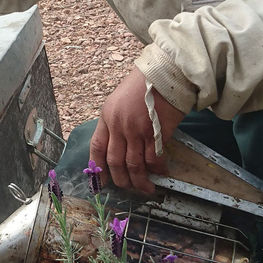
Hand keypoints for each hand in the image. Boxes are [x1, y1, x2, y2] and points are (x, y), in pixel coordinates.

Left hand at [90, 67, 183, 194]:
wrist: (165, 74)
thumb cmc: (144, 84)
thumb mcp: (120, 101)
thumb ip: (116, 122)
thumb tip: (119, 146)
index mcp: (107, 117)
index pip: (97, 147)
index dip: (98, 168)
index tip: (102, 181)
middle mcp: (119, 126)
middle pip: (115, 162)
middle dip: (121, 180)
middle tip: (129, 188)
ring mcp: (136, 130)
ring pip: (134, 165)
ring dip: (140, 181)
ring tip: (147, 188)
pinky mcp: (155, 133)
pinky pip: (153, 159)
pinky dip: (157, 169)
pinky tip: (161, 172)